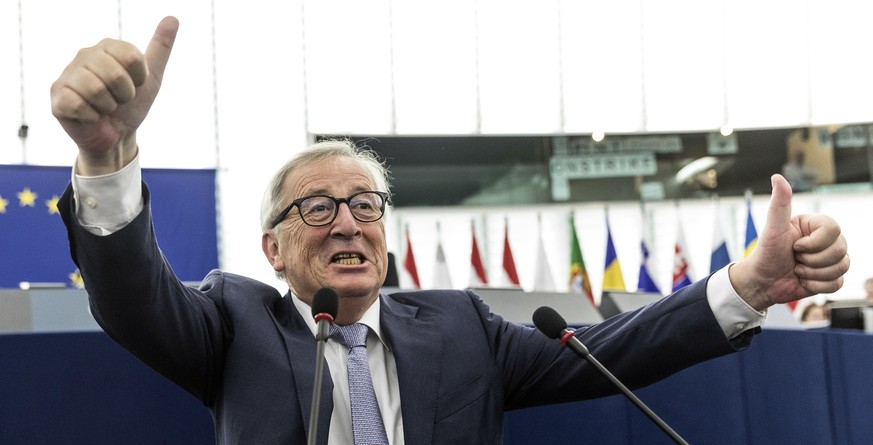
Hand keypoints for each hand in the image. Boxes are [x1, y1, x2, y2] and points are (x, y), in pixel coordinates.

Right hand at [50, 16, 178, 174]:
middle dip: (125, 95)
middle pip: (116, 75)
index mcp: (107, 46)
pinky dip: (93, 116)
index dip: (139, 79)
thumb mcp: (152, 77)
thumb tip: (173, 18)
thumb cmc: (132, 105)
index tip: (134, 85)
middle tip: (119, 100)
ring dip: (109, 106)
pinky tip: (90, 115)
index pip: (134, 58)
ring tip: (105, 107)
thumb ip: (161, 47)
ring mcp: (68, 75)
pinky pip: (79, 105)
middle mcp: (84, 55)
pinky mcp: (57, 97)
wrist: (117, 136)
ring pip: (96, 89)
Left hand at [730, 174, 848, 310]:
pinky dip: (816, 285)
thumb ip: (779, 204)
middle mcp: (827, 240)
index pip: (833, 229)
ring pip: (841, 266)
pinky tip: (803, 280)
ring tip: (798, 269)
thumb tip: (777, 176)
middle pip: (840, 249)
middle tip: (795, 258)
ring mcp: (830, 259)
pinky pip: (837, 283)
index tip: (794, 245)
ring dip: (814, 273)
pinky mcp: (831, 277)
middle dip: (812, 259)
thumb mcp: (772, 228)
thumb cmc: (765, 253)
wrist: (762, 281)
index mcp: (816, 225)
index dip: (814, 242)